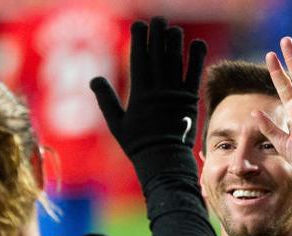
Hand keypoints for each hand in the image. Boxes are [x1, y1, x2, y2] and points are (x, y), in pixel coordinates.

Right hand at [91, 17, 206, 154]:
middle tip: (158, 19)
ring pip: (175, 60)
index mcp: (139, 94)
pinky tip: (197, 44)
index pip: (139, 59)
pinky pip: (194, 74)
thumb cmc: (137, 144)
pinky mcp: (191, 99)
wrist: (164, 159)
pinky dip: (196, 58)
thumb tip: (94, 79)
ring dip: (176, 42)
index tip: (139, 25)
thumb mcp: (116, 124)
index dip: (140, 40)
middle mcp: (158, 90)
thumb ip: (106, 100)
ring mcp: (176, 94)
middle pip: (158, 54)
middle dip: (158, 34)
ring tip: (174, 29)